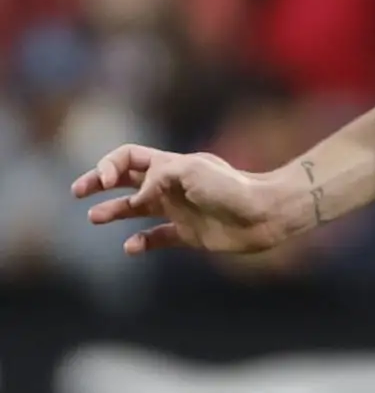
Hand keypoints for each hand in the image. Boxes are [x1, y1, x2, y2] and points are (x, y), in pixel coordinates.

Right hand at [71, 144, 304, 254]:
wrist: (265, 214)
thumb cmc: (232, 188)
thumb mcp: (192, 171)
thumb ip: (159, 178)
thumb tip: (135, 198)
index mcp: (172, 165)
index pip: (131, 157)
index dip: (110, 164)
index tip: (104, 181)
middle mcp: (172, 186)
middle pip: (128, 180)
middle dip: (100, 182)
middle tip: (78, 191)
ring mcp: (179, 209)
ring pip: (138, 209)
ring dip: (115, 211)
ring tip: (94, 218)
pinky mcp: (189, 233)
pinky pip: (158, 237)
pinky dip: (141, 242)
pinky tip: (131, 247)